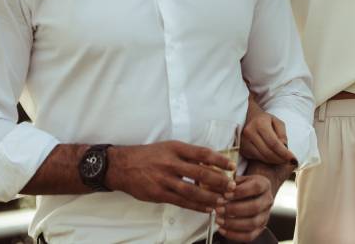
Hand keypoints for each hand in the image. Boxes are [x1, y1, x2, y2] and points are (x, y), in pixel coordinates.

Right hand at [107, 141, 235, 212]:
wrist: (122, 165)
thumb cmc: (149, 155)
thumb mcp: (169, 147)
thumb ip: (188, 154)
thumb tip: (211, 161)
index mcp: (175, 148)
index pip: (203, 153)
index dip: (219, 160)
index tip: (232, 166)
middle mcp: (171, 163)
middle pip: (201, 173)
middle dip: (219, 181)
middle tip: (232, 187)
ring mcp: (165, 179)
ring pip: (192, 190)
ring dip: (210, 197)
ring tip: (223, 201)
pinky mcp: (159, 194)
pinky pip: (182, 202)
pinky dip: (196, 206)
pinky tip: (207, 208)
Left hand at [215, 174, 273, 241]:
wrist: (252, 193)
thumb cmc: (243, 185)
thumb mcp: (238, 179)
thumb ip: (230, 182)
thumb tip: (224, 187)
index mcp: (264, 185)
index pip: (256, 187)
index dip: (240, 191)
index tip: (226, 194)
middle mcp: (267, 200)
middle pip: (255, 207)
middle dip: (234, 209)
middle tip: (219, 209)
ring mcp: (265, 216)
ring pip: (252, 223)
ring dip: (233, 223)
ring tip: (219, 220)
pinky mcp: (260, 228)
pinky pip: (249, 236)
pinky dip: (234, 235)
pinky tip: (222, 229)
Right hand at [241, 108, 296, 164]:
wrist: (247, 117)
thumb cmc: (265, 119)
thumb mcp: (277, 122)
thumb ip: (282, 134)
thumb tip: (285, 148)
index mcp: (260, 124)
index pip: (274, 143)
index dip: (284, 153)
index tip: (293, 159)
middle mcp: (250, 133)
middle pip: (268, 152)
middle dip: (280, 159)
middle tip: (289, 161)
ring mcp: (244, 142)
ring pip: (262, 157)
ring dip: (275, 161)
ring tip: (283, 160)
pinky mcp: (242, 149)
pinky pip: (257, 158)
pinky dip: (267, 160)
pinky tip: (273, 158)